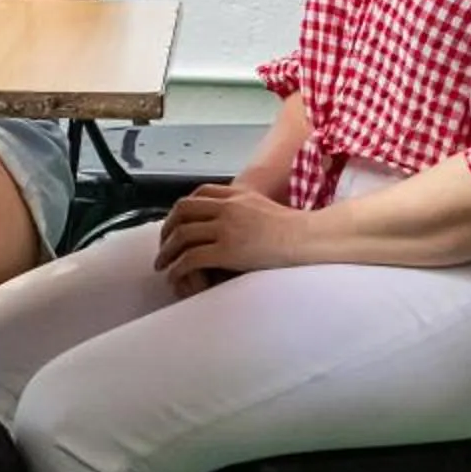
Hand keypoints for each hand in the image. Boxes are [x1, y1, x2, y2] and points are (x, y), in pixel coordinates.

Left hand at [154, 184, 309, 287]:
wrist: (307, 239)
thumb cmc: (293, 229)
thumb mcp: (263, 208)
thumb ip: (244, 209)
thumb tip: (230, 221)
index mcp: (236, 195)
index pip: (198, 194)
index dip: (181, 210)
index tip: (175, 224)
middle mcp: (227, 208)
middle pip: (183, 211)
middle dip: (167, 229)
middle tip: (163, 247)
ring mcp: (226, 228)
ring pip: (182, 236)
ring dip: (167, 251)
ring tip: (162, 265)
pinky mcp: (227, 250)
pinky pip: (191, 258)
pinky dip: (178, 268)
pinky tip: (175, 276)